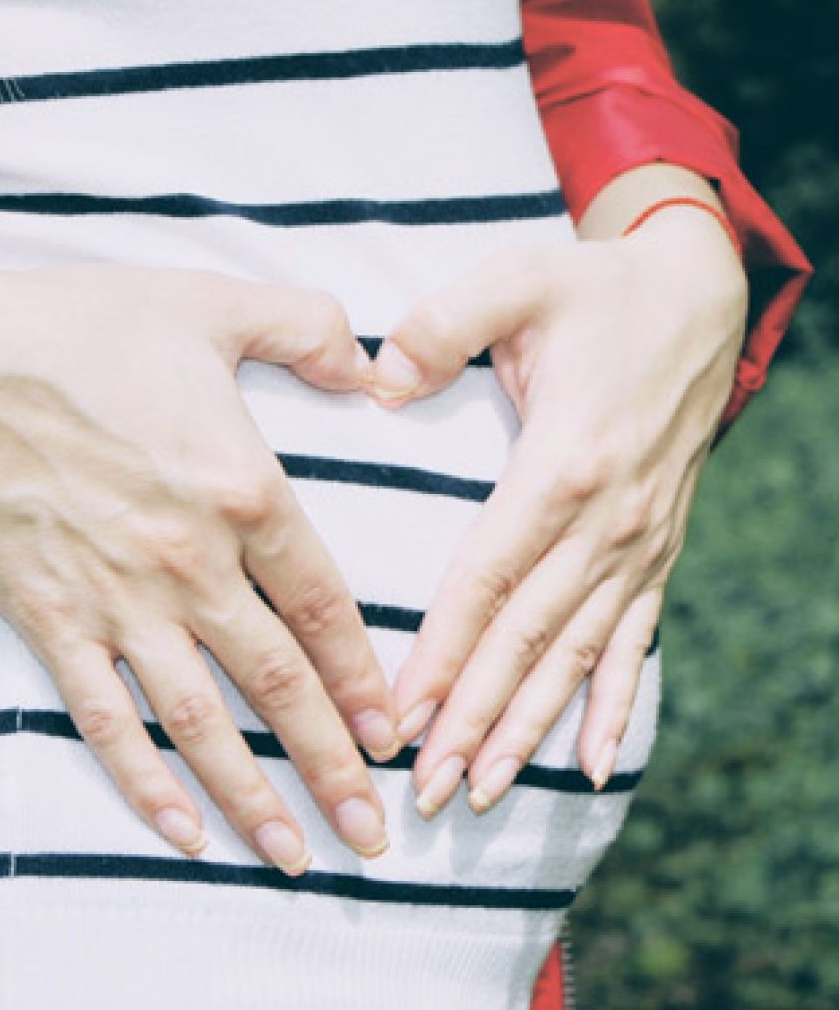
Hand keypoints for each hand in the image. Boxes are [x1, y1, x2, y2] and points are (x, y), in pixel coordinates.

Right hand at [0, 262, 400, 872]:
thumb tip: (373, 366)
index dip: (363, 677)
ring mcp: (120, 604)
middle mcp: (192, 565)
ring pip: (202, 723)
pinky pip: (106, 720)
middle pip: (278, 685)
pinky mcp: (54, 624)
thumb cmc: (82, 332)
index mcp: (244, 493)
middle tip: (373, 830)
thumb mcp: (213, 307)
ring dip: (253, 797)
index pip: (323, 608)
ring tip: (297, 856)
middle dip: (331, 764)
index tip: (392, 730)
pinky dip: (144, 783)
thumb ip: (309, 329)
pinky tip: (181, 833)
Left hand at [365, 206, 746, 815]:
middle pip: (527, 636)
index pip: (488, 578)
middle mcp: (608, 519)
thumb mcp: (515, 281)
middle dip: (474, 717)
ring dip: (529, 727)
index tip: (400, 716)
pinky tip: (592, 764)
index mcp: (565, 462)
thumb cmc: (594, 293)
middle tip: (428, 787)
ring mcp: (640, 541)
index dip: (443, 652)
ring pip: (575, 654)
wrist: (693, 297)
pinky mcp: (656, 547)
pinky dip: (612, 705)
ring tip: (484, 791)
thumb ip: (441, 326)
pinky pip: (633, 641)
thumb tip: (378, 382)